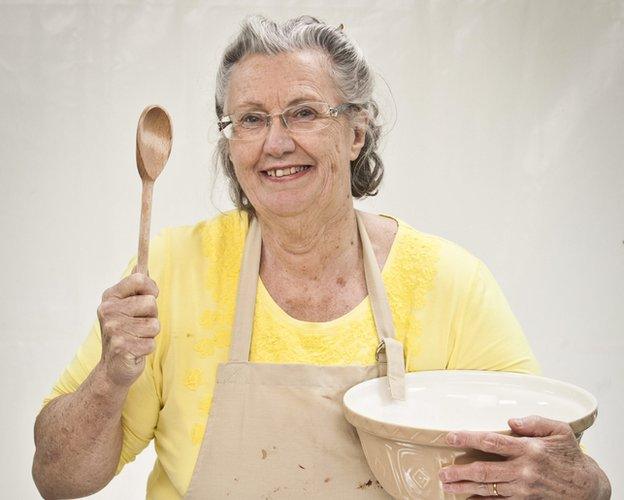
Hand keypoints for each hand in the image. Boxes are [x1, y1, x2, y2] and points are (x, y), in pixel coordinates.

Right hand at [96, 267, 159, 387]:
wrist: (112, 367)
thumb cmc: (125, 332)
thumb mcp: (126, 307)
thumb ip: (134, 287)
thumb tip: (141, 265)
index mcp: (110, 297)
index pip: (139, 279)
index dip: (151, 288)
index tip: (151, 295)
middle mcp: (108, 311)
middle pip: (151, 303)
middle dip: (151, 316)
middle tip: (138, 325)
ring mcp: (113, 329)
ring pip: (154, 324)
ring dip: (150, 334)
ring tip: (136, 338)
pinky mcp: (121, 348)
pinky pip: (151, 343)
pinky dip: (147, 348)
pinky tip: (135, 350)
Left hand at [438, 415, 610, 498]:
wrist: (588, 487)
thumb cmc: (570, 455)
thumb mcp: (559, 430)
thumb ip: (534, 421)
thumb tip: (511, 420)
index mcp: (528, 449)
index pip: (491, 441)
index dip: (468, 438)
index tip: (450, 436)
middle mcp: (523, 470)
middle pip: (484, 470)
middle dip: (460, 471)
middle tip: (442, 471)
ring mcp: (523, 489)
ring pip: (488, 489)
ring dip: (465, 487)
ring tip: (447, 485)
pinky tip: (467, 499)